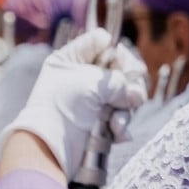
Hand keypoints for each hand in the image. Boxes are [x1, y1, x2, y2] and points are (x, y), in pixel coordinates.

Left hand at [3, 28, 147, 177]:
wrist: (50, 145)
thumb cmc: (62, 107)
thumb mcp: (93, 83)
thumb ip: (119, 81)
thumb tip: (138, 95)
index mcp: (72, 59)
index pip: (103, 43)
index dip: (117, 52)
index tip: (122, 63)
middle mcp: (83, 77)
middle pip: (121, 69)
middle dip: (130, 82)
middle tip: (133, 94)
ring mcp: (93, 100)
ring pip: (126, 94)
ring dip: (127, 108)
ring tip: (119, 121)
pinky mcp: (100, 121)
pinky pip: (122, 116)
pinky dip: (121, 124)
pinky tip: (116, 131)